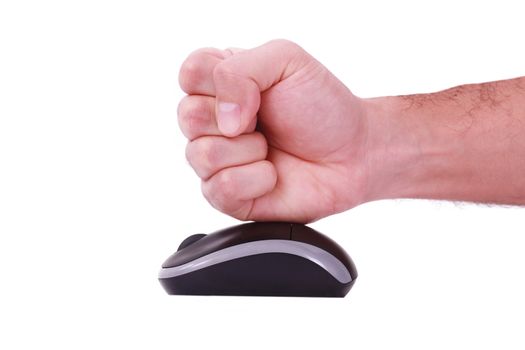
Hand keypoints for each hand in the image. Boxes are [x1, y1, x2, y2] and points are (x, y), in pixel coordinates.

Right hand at [177, 40, 368, 222]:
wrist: (353, 153)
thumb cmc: (323, 106)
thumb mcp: (287, 60)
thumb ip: (240, 69)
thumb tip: (222, 118)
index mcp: (223, 83)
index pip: (189, 72)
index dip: (219, 83)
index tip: (257, 91)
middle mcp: (215, 121)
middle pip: (187, 116)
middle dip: (237, 119)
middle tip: (265, 121)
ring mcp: (218, 160)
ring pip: (200, 155)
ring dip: (248, 151)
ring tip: (270, 148)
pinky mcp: (227, 196)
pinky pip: (219, 188)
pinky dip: (255, 180)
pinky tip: (272, 174)